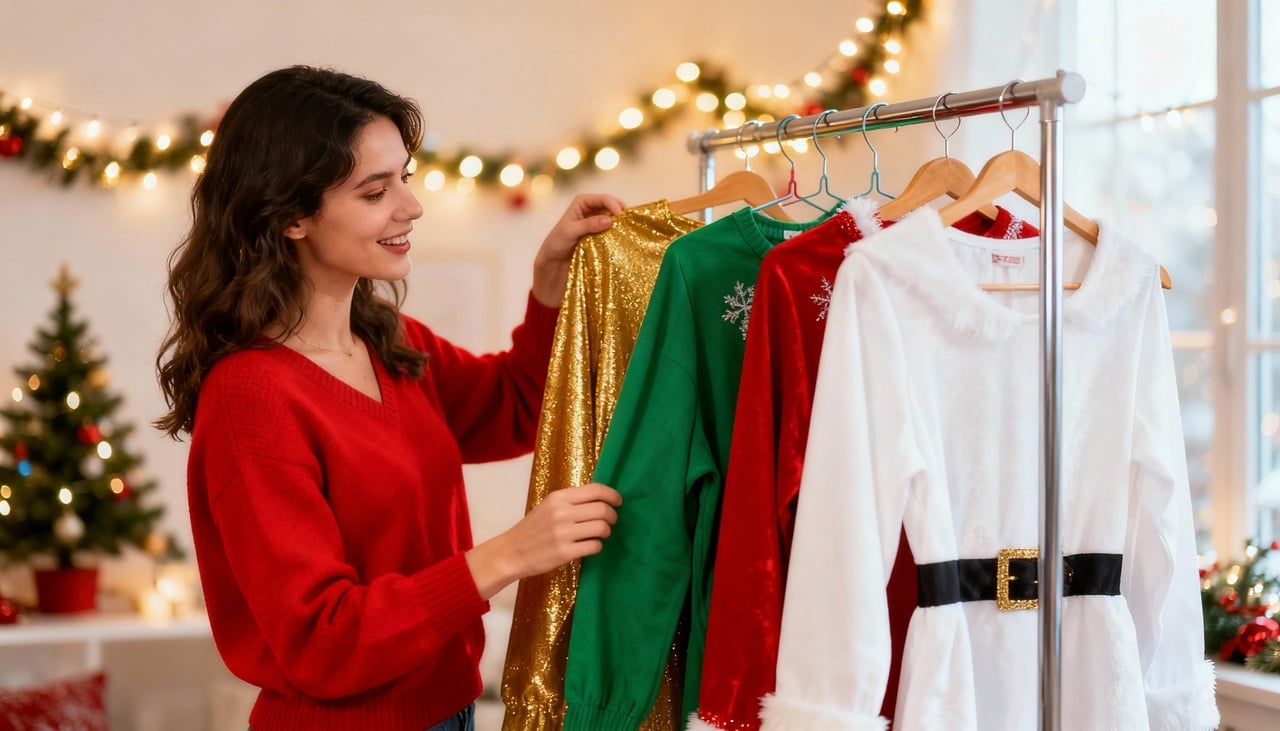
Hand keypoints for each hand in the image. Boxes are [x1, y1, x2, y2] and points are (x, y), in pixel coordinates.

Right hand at [465, 483, 621, 598]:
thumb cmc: (533, 529)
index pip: (595, 490)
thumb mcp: (549, 506)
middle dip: (612, 516)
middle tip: (611, 521)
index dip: (612, 495)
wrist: (512, 552)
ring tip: (601, 534)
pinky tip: (591, 546)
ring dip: (607, 532)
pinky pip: (594, 546)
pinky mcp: (564, 552)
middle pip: (602, 509)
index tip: (618, 501)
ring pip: (602, 527)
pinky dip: (597, 546)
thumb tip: (602, 499)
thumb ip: (571, 501)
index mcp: (558, 497)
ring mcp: (563, 533)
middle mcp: (561, 512)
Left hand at [531, 193, 625, 306]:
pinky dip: (617, 232)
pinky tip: (621, 237)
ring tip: (627, 229)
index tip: (621, 216)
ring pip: (613, 217)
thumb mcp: (570, 231)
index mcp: (582, 202)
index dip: (614, 204)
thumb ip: (589, 224)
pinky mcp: (599, 233)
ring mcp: (596, 220)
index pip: (602, 198)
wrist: (554, 259)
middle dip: (621, 211)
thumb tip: (609, 220)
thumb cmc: (557, 242)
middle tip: (629, 222)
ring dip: (620, 222)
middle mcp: (591, 208)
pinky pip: (611, 229)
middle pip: (611, 205)